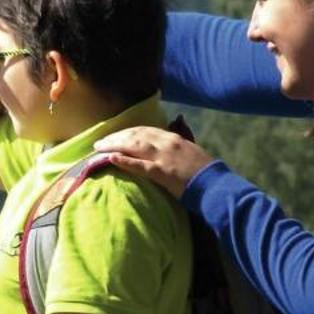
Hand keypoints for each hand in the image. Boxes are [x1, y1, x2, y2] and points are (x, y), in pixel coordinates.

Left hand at [93, 125, 216, 195]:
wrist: (215, 183)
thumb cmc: (204, 169)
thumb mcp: (190, 149)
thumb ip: (177, 140)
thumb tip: (171, 129)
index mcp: (173, 137)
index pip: (144, 130)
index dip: (127, 132)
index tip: (114, 135)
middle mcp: (166, 143)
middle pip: (136, 135)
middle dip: (116, 137)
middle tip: (100, 142)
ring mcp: (164, 157)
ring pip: (134, 146)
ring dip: (114, 145)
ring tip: (99, 148)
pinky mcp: (162, 172)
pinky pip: (140, 165)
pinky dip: (124, 161)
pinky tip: (111, 158)